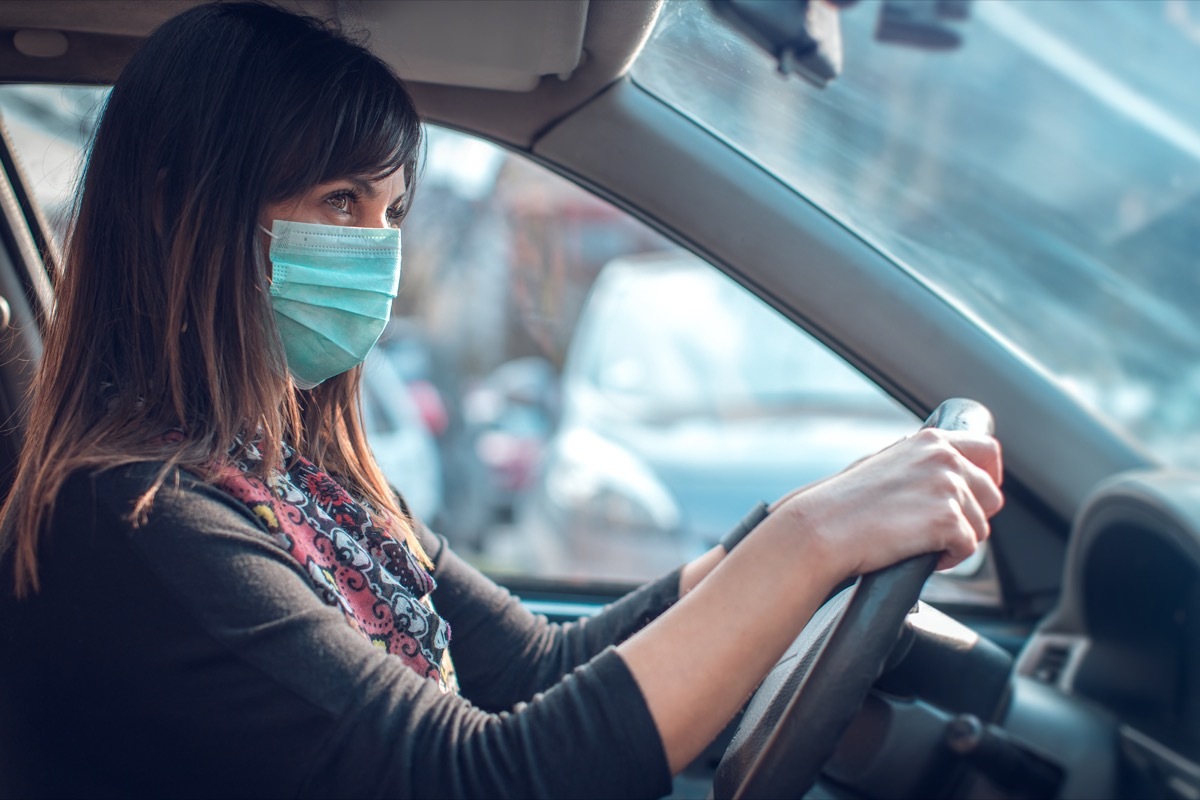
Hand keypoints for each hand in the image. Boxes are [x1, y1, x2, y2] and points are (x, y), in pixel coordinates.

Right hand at [771, 428, 1003, 578]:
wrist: (823, 527)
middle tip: (939, 529)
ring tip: (920, 541)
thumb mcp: (885, 464)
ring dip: (956, 540)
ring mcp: (948, 488)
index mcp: (931, 441)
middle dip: (972, 516)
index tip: (977, 495)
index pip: (987, 450)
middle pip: (992, 495)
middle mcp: (945, 459)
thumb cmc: (844, 502)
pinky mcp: (948, 521)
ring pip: (981, 526)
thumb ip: (921, 463)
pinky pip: (968, 548)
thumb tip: (944, 472)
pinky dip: (948, 558)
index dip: (988, 477)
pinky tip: (921, 552)